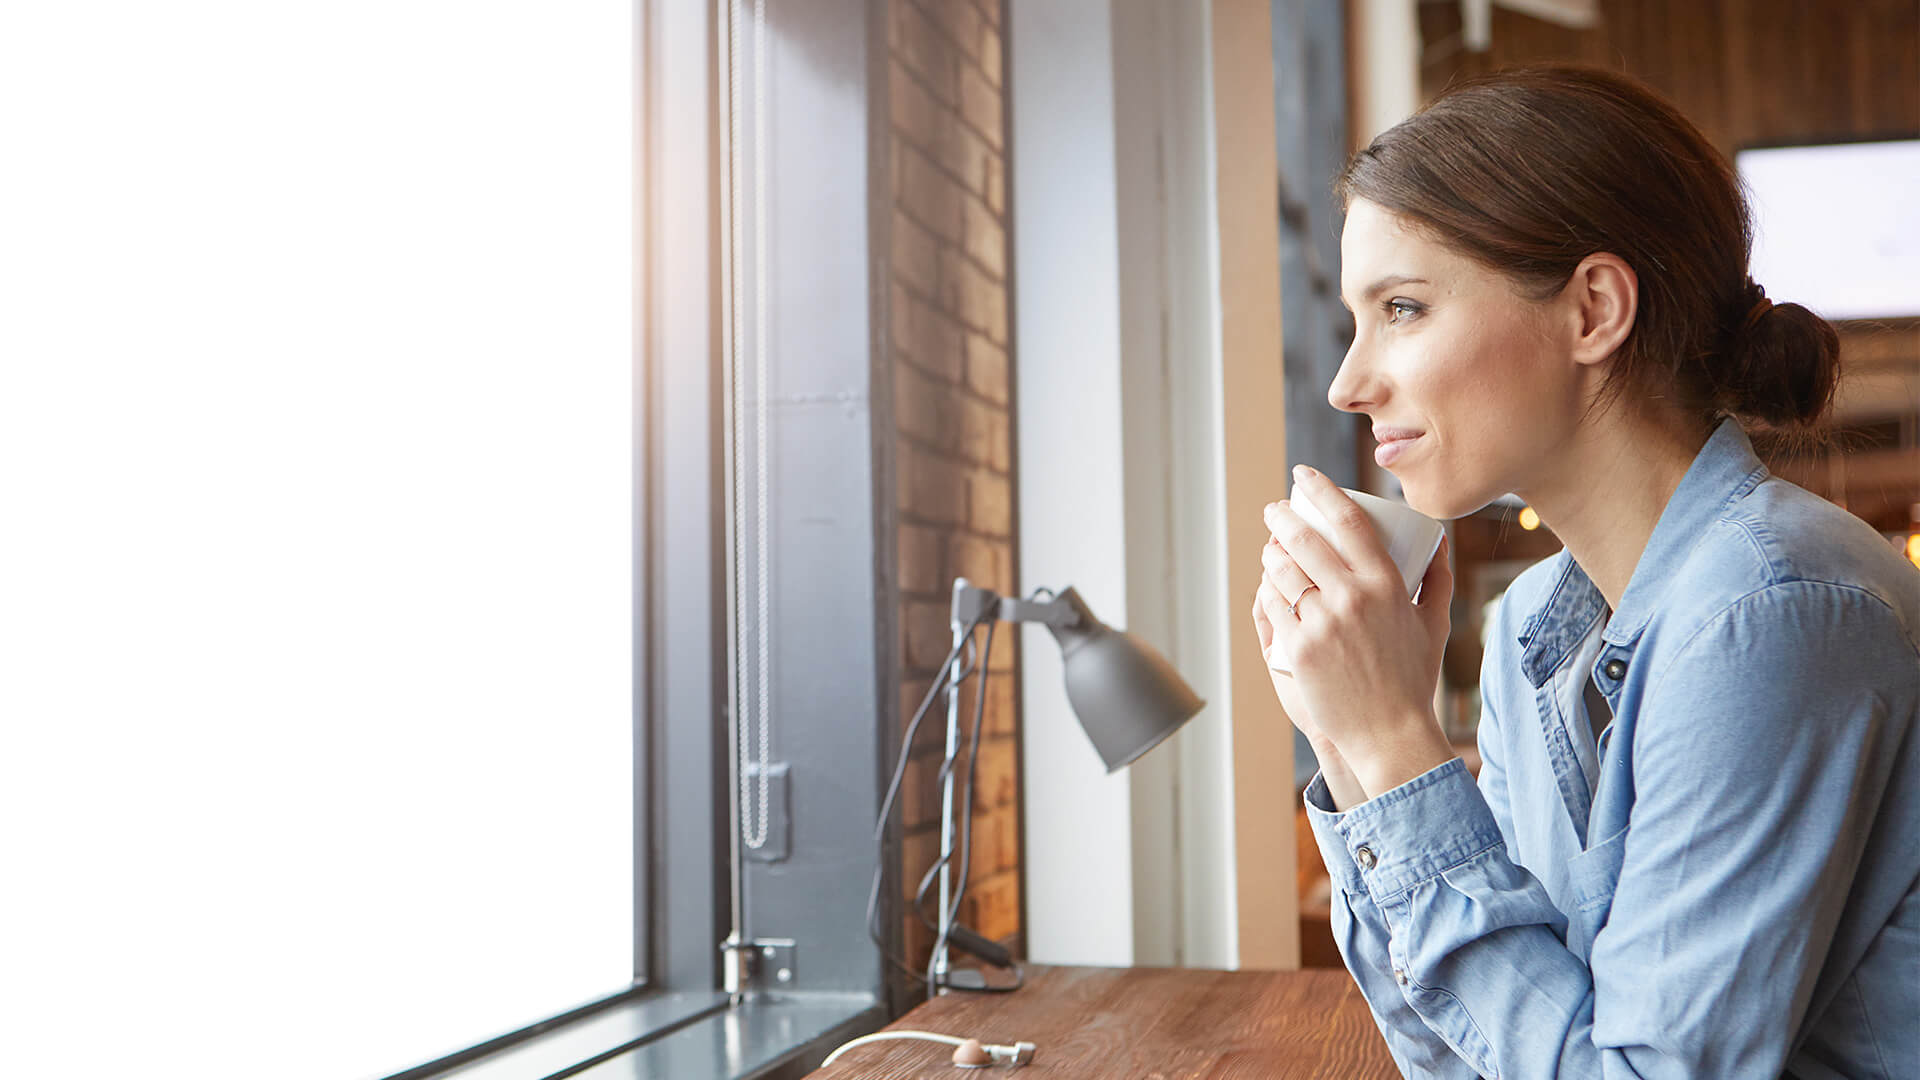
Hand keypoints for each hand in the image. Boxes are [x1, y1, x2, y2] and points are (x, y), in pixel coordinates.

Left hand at [1256, 466, 1456, 797]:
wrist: (1389, 733)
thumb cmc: (1413, 678)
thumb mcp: (1434, 625)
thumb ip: (1438, 580)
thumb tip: (1439, 542)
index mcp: (1386, 585)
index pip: (1347, 520)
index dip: (1321, 489)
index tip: (1304, 475)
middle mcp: (1352, 598)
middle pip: (1304, 538)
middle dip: (1282, 515)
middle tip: (1275, 509)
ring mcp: (1322, 623)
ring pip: (1281, 570)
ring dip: (1270, 552)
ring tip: (1271, 547)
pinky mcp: (1298, 648)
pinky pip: (1273, 605)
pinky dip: (1267, 590)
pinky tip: (1267, 584)